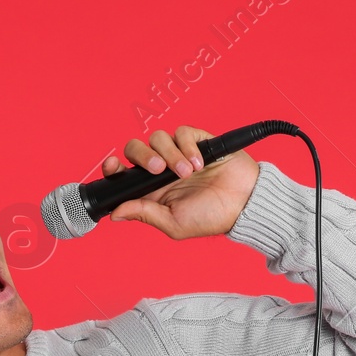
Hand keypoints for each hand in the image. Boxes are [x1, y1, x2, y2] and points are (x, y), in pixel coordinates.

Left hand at [105, 125, 259, 239]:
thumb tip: (115, 214)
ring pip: (158, 138)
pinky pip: (181, 132)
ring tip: (189, 173)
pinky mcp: (196, 141)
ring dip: (172, 155)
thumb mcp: (173, 223)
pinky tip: (200, 163)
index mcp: (152, 190)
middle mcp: (162, 170)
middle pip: (136, 150)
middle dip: (143, 156)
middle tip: (159, 170)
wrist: (243, 203)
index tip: (112, 165)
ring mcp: (178, 153)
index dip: (113, 168)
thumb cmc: (210, 218)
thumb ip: (144, 214)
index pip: (124, 173)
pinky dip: (188, 146)